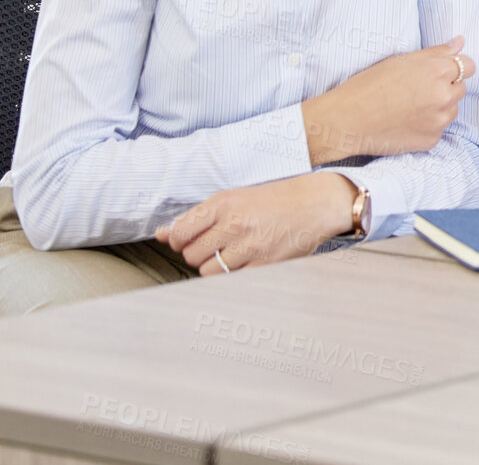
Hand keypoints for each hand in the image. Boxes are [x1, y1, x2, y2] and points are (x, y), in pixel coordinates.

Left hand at [157, 172, 355, 274]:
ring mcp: (250, 246)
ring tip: (232, 253)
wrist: (316, 203)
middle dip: (198, 253)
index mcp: (224, 203)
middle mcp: (234, 224)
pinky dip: (233, 274)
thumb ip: (197, 217)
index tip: (188, 240)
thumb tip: (162, 233)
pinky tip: (246, 260)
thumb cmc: (275, 199)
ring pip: (208, 271)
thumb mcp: (234, 198)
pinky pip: (231, 279)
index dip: (178, 241)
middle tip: (216, 244)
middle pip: (191, 255)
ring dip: (215, 266)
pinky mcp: (264, 264)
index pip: (179, 233)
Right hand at [301, 37, 472, 162]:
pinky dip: (428, 125)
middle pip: (461, 88)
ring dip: (439, 106)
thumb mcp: (400, 60)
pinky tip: (406, 121)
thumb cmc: (368, 87)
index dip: (456, 67)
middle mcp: (444, 96)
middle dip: (446, 86)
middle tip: (417, 89)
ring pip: (452, 109)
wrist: (347, 121)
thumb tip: (459, 42)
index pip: (469, 65)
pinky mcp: (432, 140)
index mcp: (437, 71)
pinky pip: (439, 129)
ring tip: (410, 106)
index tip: (444, 71)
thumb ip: (435, 52)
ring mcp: (439, 120)